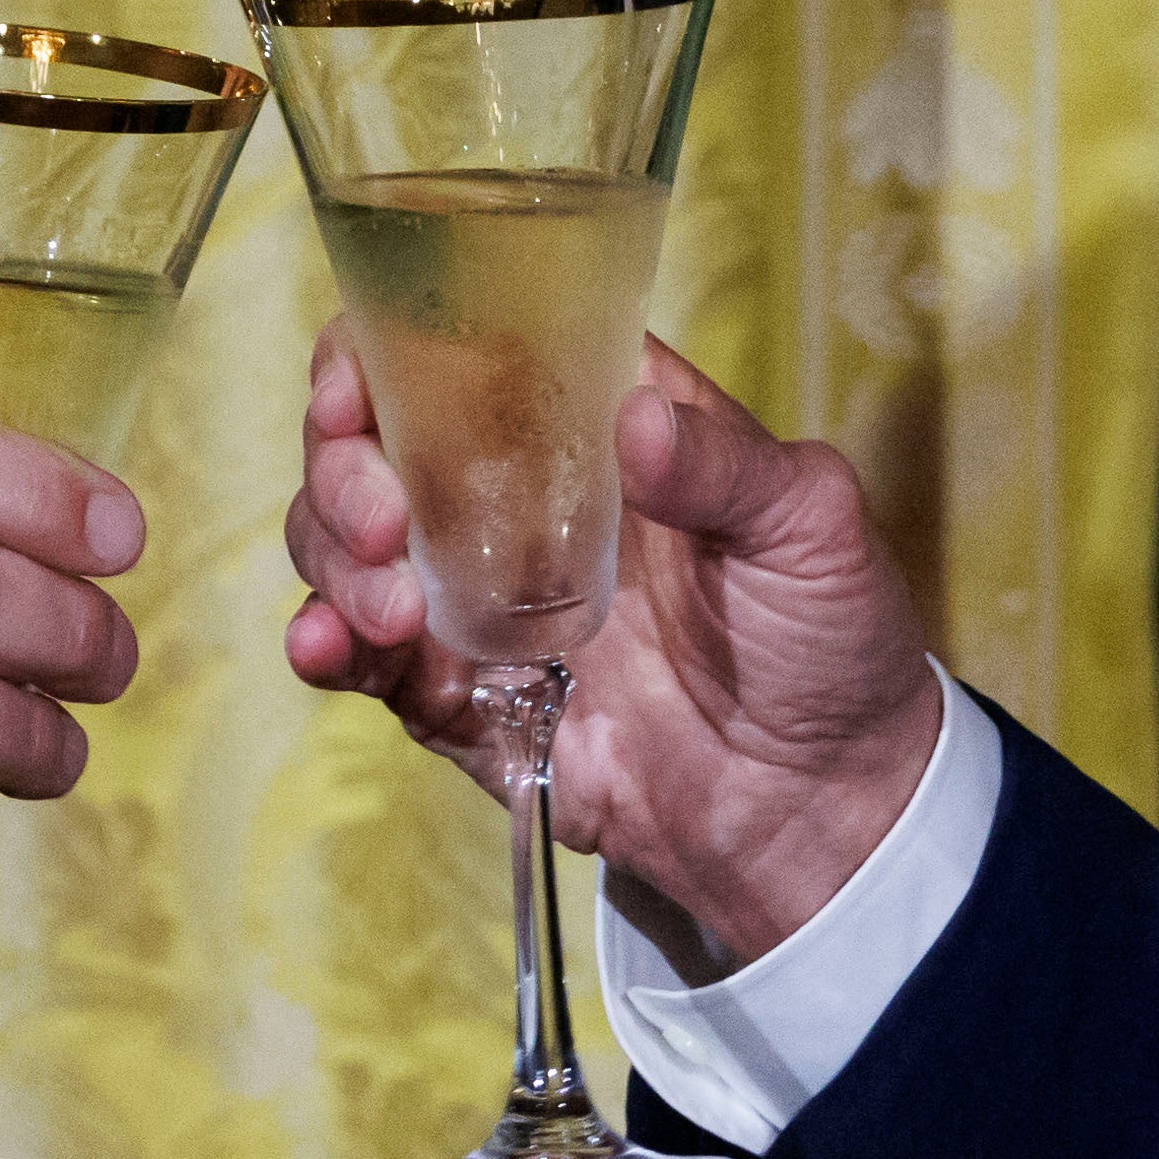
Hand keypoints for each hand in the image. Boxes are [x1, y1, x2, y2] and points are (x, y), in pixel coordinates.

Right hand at [281, 329, 947, 980]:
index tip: (359, 387)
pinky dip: (327, 646)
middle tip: (381, 522)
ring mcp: (477, 598)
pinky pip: (365, 661)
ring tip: (387, 613)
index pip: (460, 350)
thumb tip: (637, 416)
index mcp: (590, 426)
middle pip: (373, 443)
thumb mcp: (811, 528)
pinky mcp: (460, 697)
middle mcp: (515, 499)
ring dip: (333, 560)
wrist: (822, 808)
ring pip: (347, 545)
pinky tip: (328, 648)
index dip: (387, 351)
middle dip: (343, 468)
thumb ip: (727, 468)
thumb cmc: (832, 638)